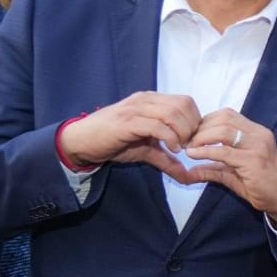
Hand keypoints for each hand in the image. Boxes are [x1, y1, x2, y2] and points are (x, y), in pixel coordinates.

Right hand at [58, 91, 202, 173]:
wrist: (81, 141)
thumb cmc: (114, 142)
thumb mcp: (146, 150)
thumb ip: (167, 159)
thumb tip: (186, 176)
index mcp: (152, 100)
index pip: (186, 101)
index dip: (195, 120)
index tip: (192, 140)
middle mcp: (146, 100)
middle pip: (183, 105)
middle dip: (192, 127)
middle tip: (188, 145)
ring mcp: (136, 109)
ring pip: (173, 113)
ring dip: (183, 132)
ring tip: (180, 147)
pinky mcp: (128, 122)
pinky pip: (158, 125)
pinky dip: (170, 137)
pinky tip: (172, 149)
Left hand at [181, 109, 276, 227]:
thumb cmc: (261, 186)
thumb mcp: (233, 173)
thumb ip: (212, 168)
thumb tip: (188, 173)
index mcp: (257, 132)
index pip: (227, 114)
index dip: (206, 121)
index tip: (193, 135)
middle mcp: (260, 134)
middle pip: (223, 118)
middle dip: (201, 128)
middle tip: (188, 142)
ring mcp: (258, 146)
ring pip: (223, 131)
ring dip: (201, 137)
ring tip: (190, 148)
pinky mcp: (254, 160)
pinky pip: (223, 151)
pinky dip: (205, 151)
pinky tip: (194, 155)